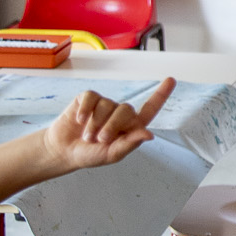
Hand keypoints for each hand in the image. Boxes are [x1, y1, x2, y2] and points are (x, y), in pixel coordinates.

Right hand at [39, 78, 172, 171]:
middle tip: (99, 140)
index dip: (161, 94)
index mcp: (131, 126)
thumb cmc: (90, 154)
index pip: (149, 108)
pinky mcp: (88, 99)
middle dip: (112, 126)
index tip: (171, 80)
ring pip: (106, 105)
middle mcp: (120, 113)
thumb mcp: (111, 155)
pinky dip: (85, 110)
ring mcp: (104, 104)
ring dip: (94, 124)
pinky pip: (91, 98)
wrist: (64, 150)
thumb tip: (149, 134)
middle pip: (126, 109)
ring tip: (86, 135)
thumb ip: (130, 144)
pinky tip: (78, 120)